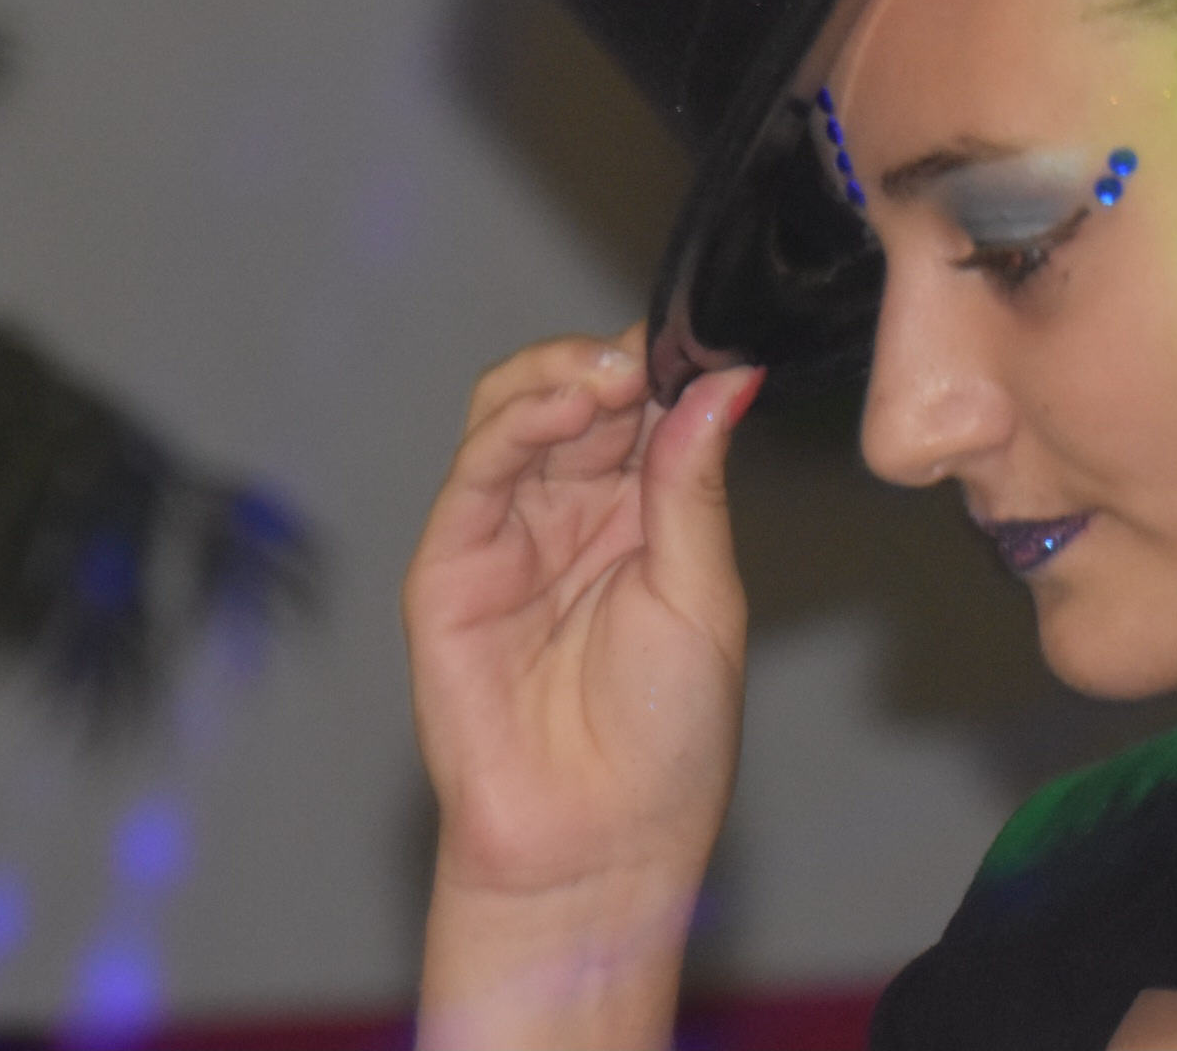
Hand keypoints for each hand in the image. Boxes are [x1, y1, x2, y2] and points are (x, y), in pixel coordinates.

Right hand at [403, 321, 759, 1037]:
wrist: (600, 842)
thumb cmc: (665, 739)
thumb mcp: (703, 595)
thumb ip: (692, 484)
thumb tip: (725, 380)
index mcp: (643, 512)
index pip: (643, 404)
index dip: (665, 363)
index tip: (704, 333)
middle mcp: (571, 510)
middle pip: (576, 392)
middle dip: (613, 361)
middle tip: (655, 353)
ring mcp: (507, 531)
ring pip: (515, 410)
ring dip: (561, 375)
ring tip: (612, 376)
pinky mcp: (451, 563)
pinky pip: (476, 470)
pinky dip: (517, 423)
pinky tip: (566, 408)